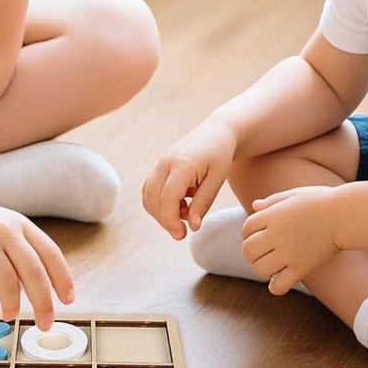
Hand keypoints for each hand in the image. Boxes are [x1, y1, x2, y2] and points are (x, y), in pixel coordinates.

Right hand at [0, 193, 74, 330]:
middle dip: (44, 303)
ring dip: (12, 305)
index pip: (50, 253)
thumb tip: (31, 293)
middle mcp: (4, 230)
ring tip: (10, 314)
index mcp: (19, 223)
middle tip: (46, 323)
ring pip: (8, 283)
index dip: (63, 279)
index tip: (68, 300)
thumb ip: (16, 254)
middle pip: (34, 272)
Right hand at [142, 120, 239, 239]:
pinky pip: (150, 189)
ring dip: (161, 212)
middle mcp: (165, 162)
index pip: (167, 197)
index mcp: (182, 164)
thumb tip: (193, 226)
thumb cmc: (220, 155)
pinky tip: (180, 204)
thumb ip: (203, 203)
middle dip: (164, 220)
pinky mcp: (159, 166)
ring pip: (148, 195)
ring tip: (185, 214)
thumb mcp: (217, 180)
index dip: (170, 220)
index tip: (181, 235)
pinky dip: (160, 202)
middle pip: (153, 198)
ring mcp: (160, 163)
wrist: (216, 132)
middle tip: (182, 233)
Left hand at [241, 186, 341, 294]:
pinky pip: (279, 285)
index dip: (249, 233)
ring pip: (260, 269)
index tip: (260, 235)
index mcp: (273, 215)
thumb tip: (254, 205)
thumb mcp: (295, 194)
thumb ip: (273, 201)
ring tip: (272, 267)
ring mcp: (289, 252)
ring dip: (262, 269)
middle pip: (248, 250)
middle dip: (251, 252)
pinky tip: (281, 280)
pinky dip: (276, 287)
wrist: (346, 215)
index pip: (246, 229)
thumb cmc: (322, 202)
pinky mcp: (302, 268)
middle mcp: (277, 234)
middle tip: (263, 252)